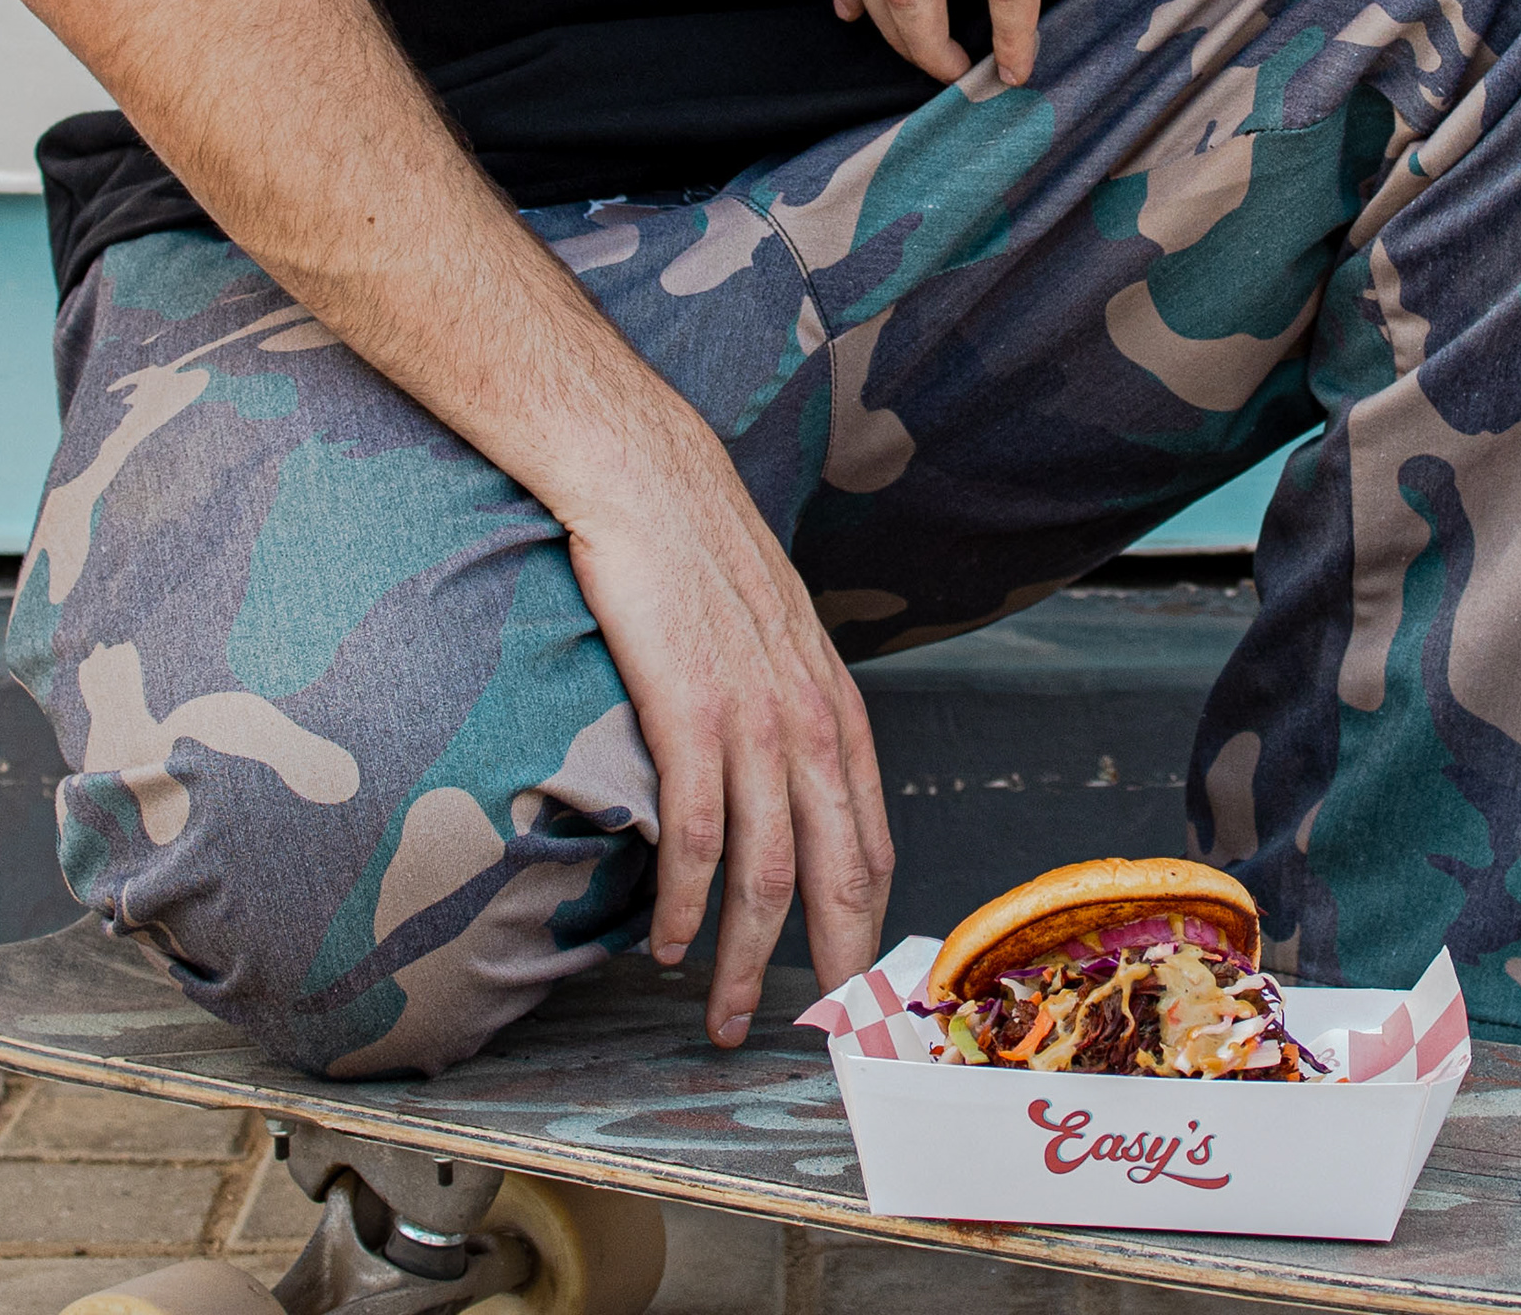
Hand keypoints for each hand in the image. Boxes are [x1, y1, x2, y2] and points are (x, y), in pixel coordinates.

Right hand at [560, 429, 894, 1047]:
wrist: (648, 479)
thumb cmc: (701, 556)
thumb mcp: (775, 637)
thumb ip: (790, 710)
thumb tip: (786, 779)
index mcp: (836, 710)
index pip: (872, 846)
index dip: (870, 930)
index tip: (861, 993)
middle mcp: (810, 722)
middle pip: (838, 876)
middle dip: (833, 971)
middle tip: (820, 1041)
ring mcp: (752, 721)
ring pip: (767, 874)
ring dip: (745, 960)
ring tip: (723, 1016)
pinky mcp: (688, 713)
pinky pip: (694, 836)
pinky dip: (685, 902)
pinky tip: (669, 943)